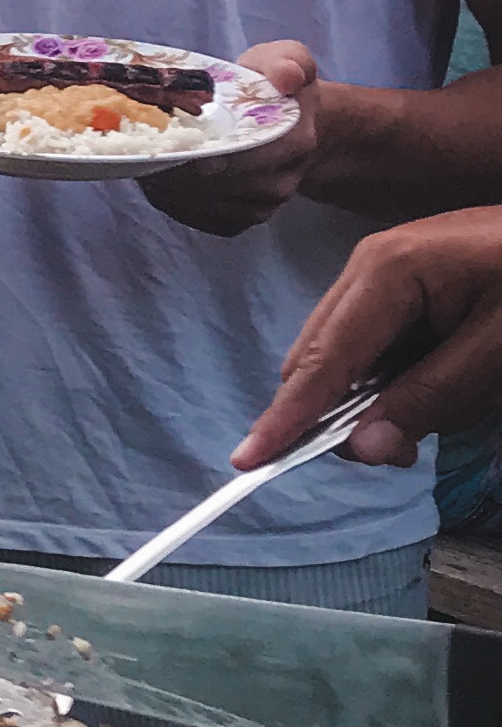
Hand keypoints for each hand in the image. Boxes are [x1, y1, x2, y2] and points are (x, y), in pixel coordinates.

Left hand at [140, 42, 315, 238]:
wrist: (294, 129)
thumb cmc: (275, 89)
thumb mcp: (286, 59)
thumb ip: (288, 61)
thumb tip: (285, 78)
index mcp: (294, 142)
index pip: (235, 153)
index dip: (192, 144)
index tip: (161, 129)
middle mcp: (276, 184)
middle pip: (206, 182)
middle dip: (168, 161)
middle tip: (139, 140)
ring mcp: (255, 210)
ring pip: (193, 201)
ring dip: (162, 180)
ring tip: (144, 152)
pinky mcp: (233, 224)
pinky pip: (190, 215)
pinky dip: (166, 196)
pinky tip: (156, 174)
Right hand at [235, 203, 501, 470]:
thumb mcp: (497, 348)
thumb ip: (430, 399)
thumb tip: (362, 450)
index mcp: (387, 271)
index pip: (323, 360)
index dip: (288, 416)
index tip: (248, 461)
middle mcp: (368, 266)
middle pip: (321, 360)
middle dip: (346, 415)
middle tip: (405, 451)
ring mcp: (382, 270)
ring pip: (348, 357)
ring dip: (382, 397)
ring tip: (454, 399)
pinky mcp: (402, 281)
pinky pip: (377, 345)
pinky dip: (399, 377)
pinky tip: (448, 377)